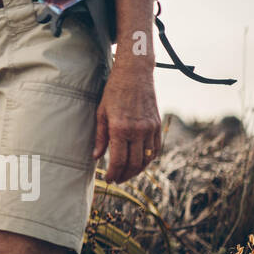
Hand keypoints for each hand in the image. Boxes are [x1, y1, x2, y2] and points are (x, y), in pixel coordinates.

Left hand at [92, 65, 160, 182]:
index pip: (119, 160)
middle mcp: (138, 131)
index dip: (113, 173)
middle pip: (134, 164)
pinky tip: (140, 162)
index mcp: (120, 128)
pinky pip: (156, 149)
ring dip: (137, 170)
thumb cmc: (113, 91)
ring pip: (147, 159)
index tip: (108, 179)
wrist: (135, 74)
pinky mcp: (157, 125)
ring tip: (127, 174)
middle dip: (125, 176)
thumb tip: (96, 157)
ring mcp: (150, 129)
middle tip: (117, 180)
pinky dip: (149, 159)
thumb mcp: (101, 112)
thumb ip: (100, 137)